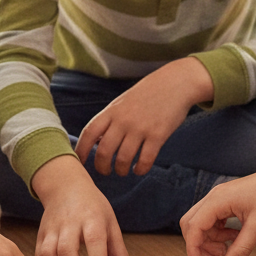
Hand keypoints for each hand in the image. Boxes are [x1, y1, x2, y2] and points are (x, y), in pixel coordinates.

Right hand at [31, 155, 128, 255]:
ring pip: (49, 254)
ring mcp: (52, 228)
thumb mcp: (110, 221)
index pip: (94, 239)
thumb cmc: (92, 206)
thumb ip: (117, 247)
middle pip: (66, 249)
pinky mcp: (41, 234)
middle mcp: (70, 222)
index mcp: (91, 217)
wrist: (66, 187)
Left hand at [75, 58, 212, 175]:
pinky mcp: (158, 135)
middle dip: (102, 167)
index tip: (80, 162)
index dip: (81, 150)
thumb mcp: (122, 103)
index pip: (89, 132)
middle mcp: (123, 120)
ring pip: (123, 159)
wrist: (175, 83)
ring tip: (123, 171)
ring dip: (121, 170)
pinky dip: (140, 169)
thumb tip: (95, 142)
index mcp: (112, 111)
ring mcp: (141, 128)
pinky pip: (145, 160)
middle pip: (104, 151)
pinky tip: (139, 169)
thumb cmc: (147, 94)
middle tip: (105, 171)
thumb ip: (109, 120)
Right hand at [181, 148, 255, 255]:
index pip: (194, 226)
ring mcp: (219, 197)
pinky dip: (218, 232)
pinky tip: (233, 237)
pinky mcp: (226, 199)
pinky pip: (213, 219)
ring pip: (202, 222)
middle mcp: (214, 196)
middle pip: (192, 223)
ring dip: (211, 238)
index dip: (192, 247)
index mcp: (218, 199)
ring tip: (229, 248)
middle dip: (199, 243)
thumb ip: (241, 248)